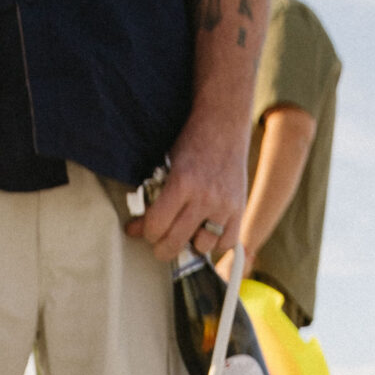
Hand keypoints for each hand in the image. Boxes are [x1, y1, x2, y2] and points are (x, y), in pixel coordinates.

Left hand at [128, 101, 247, 262]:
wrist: (223, 125)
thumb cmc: (191, 146)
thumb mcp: (167, 168)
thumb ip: (153, 200)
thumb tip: (134, 230)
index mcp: (181, 184)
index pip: (156, 227)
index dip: (148, 233)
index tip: (149, 230)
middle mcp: (204, 197)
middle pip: (176, 243)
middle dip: (163, 248)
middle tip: (161, 243)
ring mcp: (224, 205)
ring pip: (202, 247)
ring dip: (193, 243)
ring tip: (189, 230)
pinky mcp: (239, 209)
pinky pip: (226, 243)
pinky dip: (215, 243)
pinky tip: (208, 231)